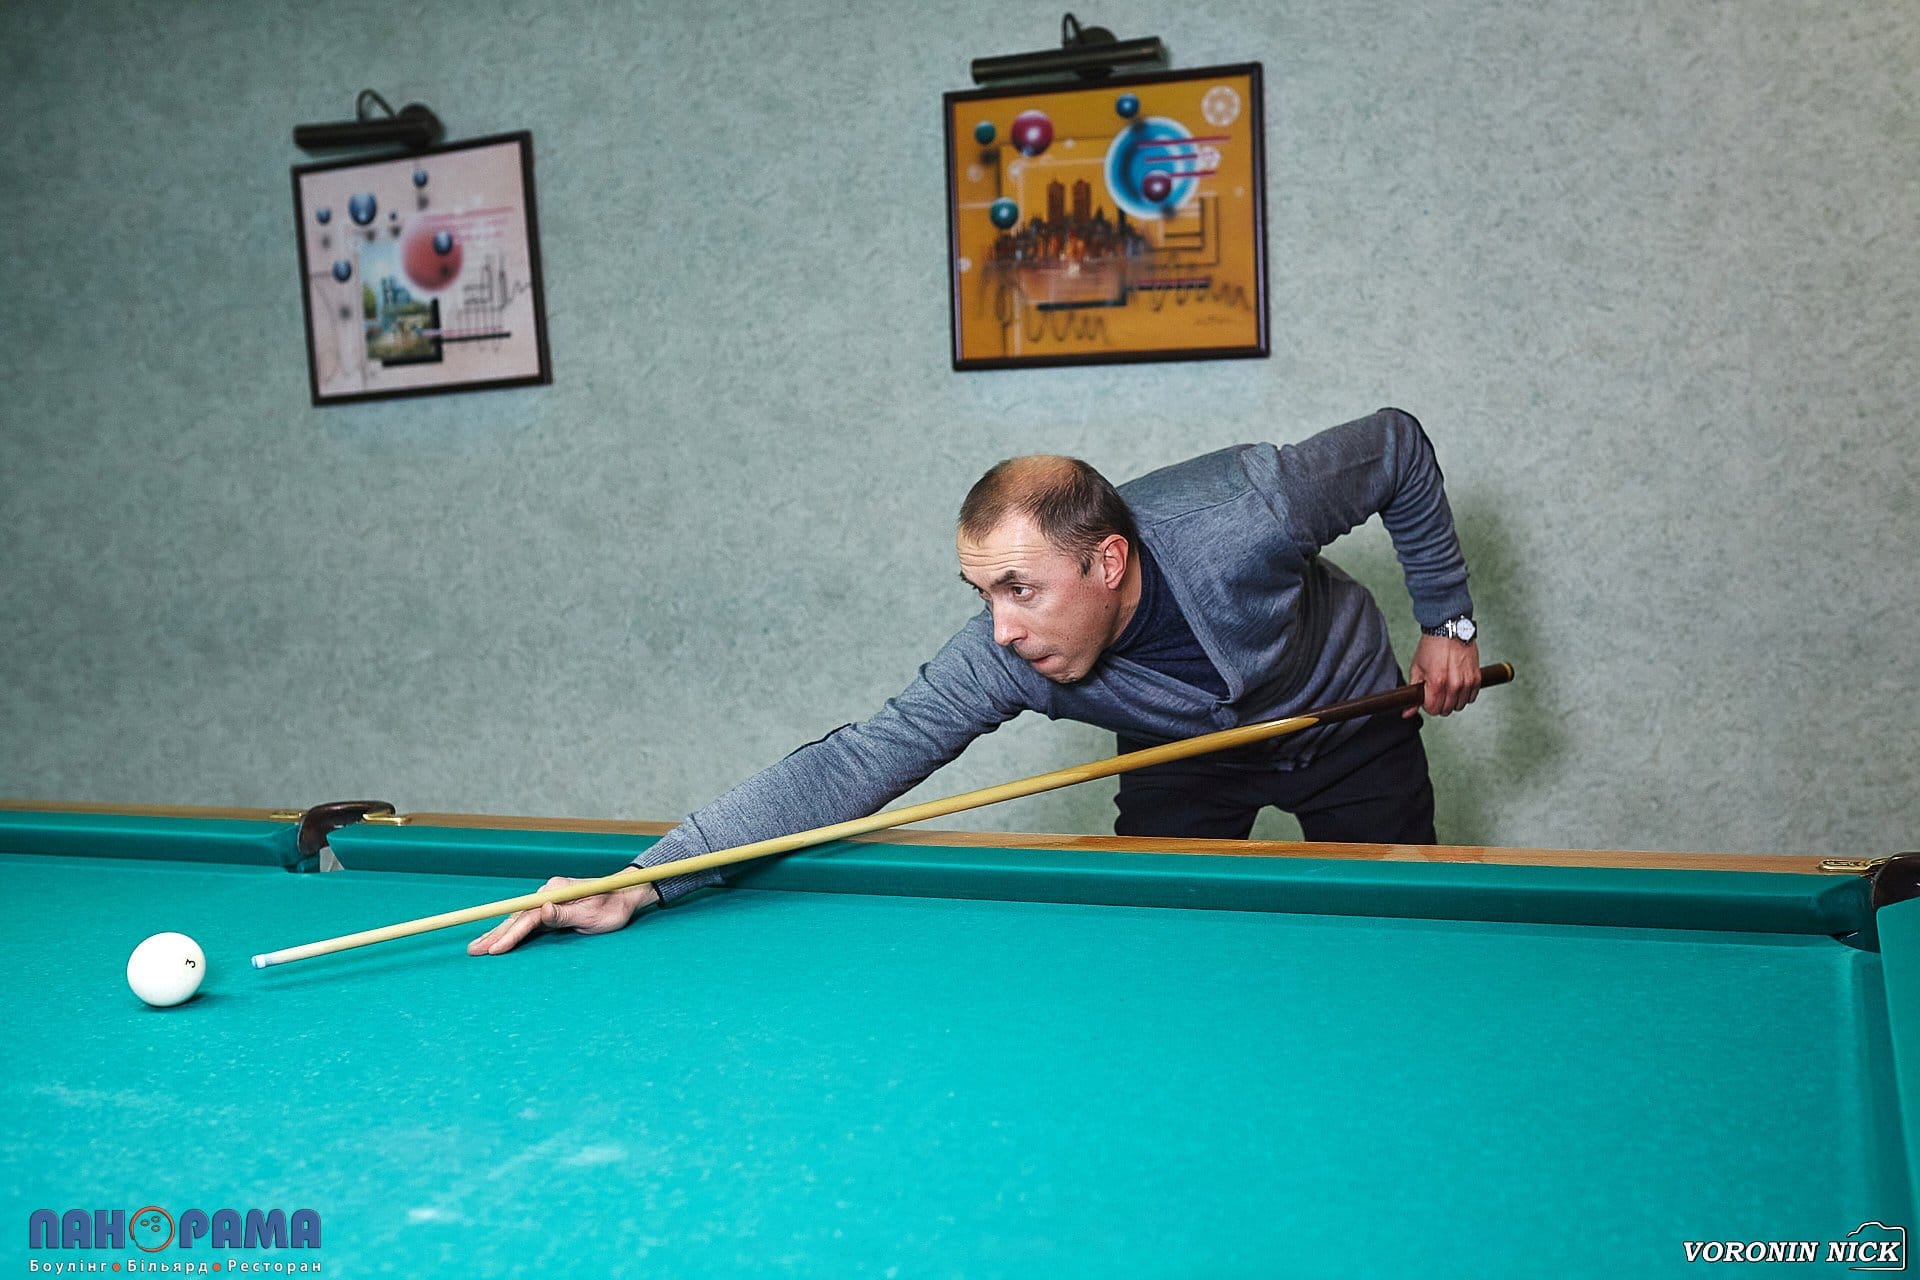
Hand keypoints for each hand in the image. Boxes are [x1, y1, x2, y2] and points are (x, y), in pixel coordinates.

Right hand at [466, 877, 659, 955]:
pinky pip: (526, 920)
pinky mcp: (550, 905)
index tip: (495, 950)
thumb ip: (564, 914)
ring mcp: (547, 898)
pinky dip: (511, 930)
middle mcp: (547, 891)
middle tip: (473, 951)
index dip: (510, 934)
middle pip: (516, 916)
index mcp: (555, 891)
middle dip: (494, 935)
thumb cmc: (611, 907)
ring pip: (518, 918)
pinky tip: (497, 938)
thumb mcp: (591, 914)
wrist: (625, 895)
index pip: (527, 916)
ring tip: (477, 947)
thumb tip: (542, 910)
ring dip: (497, 933)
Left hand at [1405, 635, 1481, 716]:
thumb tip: (1407, 713)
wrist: (1448, 629)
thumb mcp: (1416, 669)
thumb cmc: (1431, 646)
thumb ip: (1413, 693)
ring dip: (1452, 700)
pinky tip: (1457, 685)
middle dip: (1439, 703)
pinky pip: (1471, 698)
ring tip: (1447, 686)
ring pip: (1459, 706)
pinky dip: (1464, 695)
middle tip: (1436, 690)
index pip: (1433, 709)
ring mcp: (1467, 681)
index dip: (1428, 705)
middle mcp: (1454, 683)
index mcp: (1437, 682)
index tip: (1427, 697)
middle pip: (1447, 709)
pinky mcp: (1477, 678)